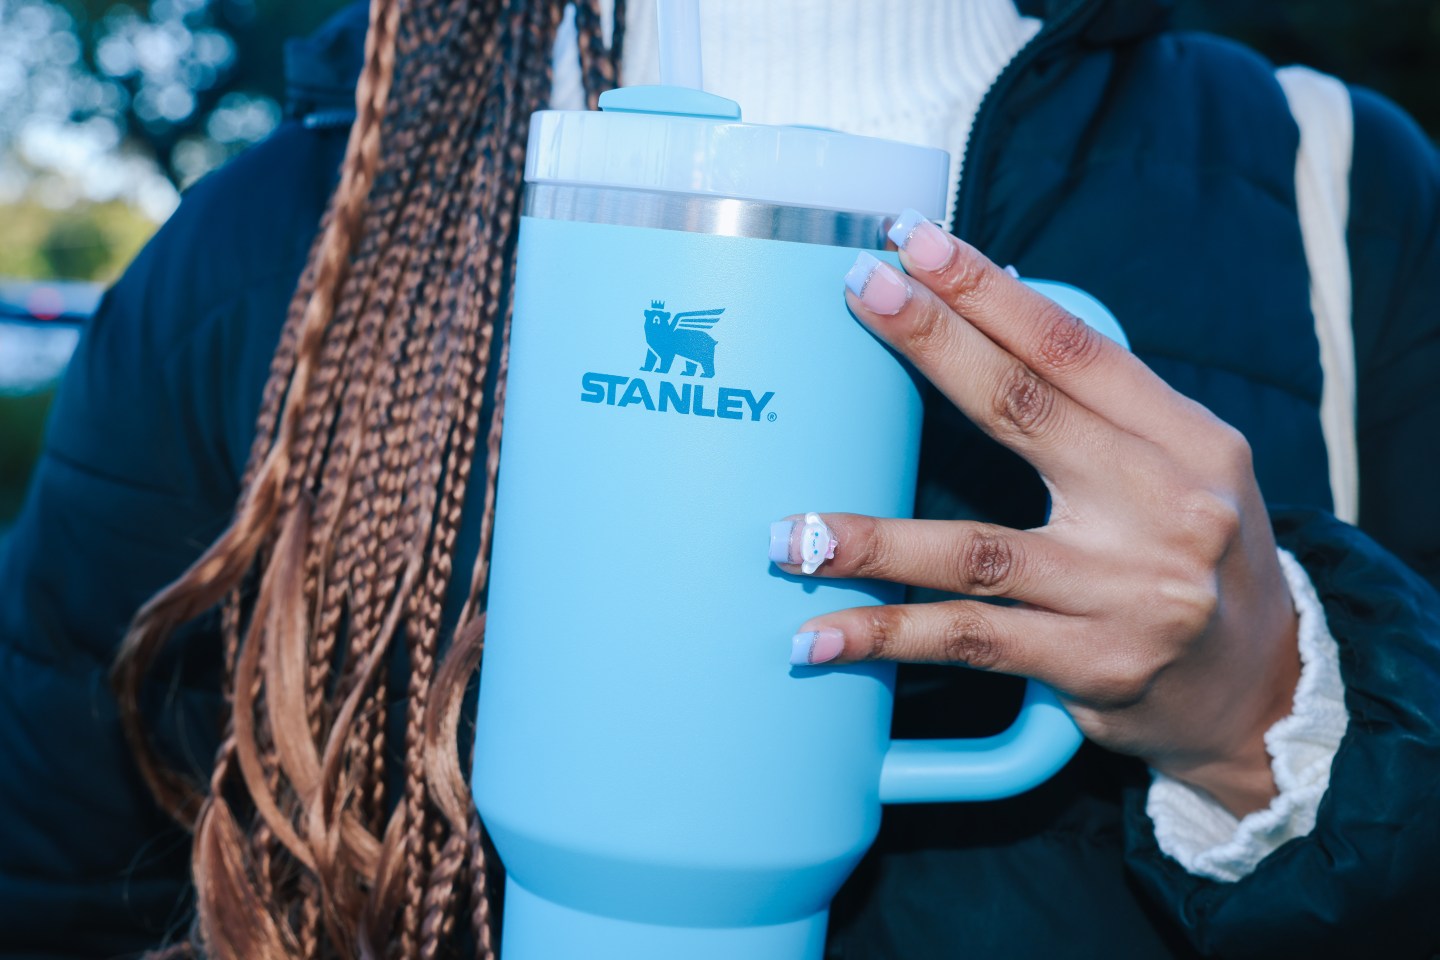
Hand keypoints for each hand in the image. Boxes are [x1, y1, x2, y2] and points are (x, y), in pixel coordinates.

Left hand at [772, 214, 1300, 816]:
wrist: (1261, 687)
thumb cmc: (1192, 555)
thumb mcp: (1177, 466)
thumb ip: (1095, 406)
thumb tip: (988, 308)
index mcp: (1186, 440)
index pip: (1072, 347)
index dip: (987, 290)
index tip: (911, 243)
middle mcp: (1167, 508)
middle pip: (1023, 411)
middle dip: (930, 343)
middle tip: (855, 295)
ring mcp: (1130, 593)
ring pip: (975, 551)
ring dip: (871, 541)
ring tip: (790, 534)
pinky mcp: (1095, 666)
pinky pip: (969, 639)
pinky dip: (887, 636)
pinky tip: (819, 636)